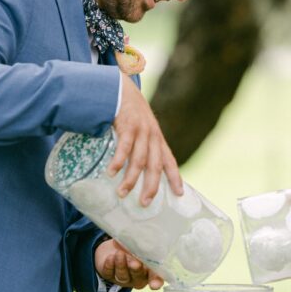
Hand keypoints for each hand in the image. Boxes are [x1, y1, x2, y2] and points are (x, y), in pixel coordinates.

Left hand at [95, 238, 163, 290]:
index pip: (156, 278)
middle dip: (136, 270)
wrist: (114, 246)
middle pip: (138, 277)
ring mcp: (123, 278)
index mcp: (150, 270)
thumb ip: (145, 244)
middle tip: (135, 263)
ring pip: (123, 276)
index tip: (154, 284)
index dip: (156, 281)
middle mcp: (138, 277)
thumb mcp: (141, 243)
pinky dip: (110, 265)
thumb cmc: (133, 245)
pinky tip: (110, 257)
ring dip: (121, 265)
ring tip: (120, 254)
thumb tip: (148, 238)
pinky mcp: (109, 276)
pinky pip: (109, 273)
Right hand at [109, 77, 181, 204]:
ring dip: (130, 179)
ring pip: (139, 160)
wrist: (121, 88)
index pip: (169, 161)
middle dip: (151, 186)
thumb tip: (135, 170)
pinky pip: (124, 147)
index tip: (179, 194)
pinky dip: (118, 161)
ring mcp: (141, 131)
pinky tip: (111, 173)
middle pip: (155, 166)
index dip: (175, 177)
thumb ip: (142, 147)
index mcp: (157, 139)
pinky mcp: (127, 125)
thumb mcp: (142, 130)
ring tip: (122, 193)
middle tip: (145, 203)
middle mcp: (152, 137)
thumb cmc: (130, 113)